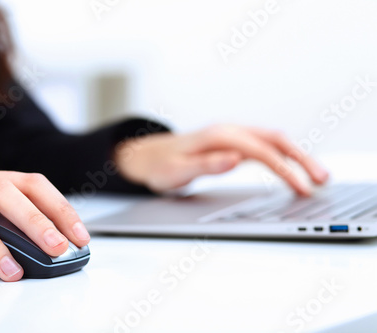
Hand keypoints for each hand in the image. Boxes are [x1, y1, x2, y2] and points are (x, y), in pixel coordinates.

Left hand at [114, 124, 328, 194]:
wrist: (147, 157)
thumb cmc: (161, 166)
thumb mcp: (178, 171)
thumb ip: (206, 165)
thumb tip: (235, 159)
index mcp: (218, 137)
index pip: (261, 151)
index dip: (284, 169)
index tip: (302, 188)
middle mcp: (228, 132)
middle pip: (275, 140)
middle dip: (301, 158)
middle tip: (322, 179)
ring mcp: (231, 137)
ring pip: (272, 142)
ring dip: (296, 157)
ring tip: (315, 176)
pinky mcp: (231, 144)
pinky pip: (263, 147)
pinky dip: (282, 158)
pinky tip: (290, 170)